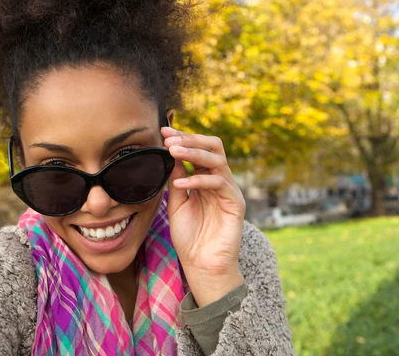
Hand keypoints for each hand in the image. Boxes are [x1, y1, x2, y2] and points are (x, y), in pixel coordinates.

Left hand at [162, 127, 245, 306]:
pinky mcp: (236, 203)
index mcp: (206, 179)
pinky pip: (218, 183)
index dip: (183, 138)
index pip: (199, 150)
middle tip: (169, 138)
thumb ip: (177, 178)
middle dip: (191, 139)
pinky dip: (198, 179)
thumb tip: (171, 152)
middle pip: (214, 146)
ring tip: (172, 151)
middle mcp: (220, 181)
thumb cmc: (189, 236)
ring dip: (193, 153)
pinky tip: (180, 181)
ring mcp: (229, 191)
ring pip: (217, 160)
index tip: (163, 132)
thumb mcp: (177, 202)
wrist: (201, 265)